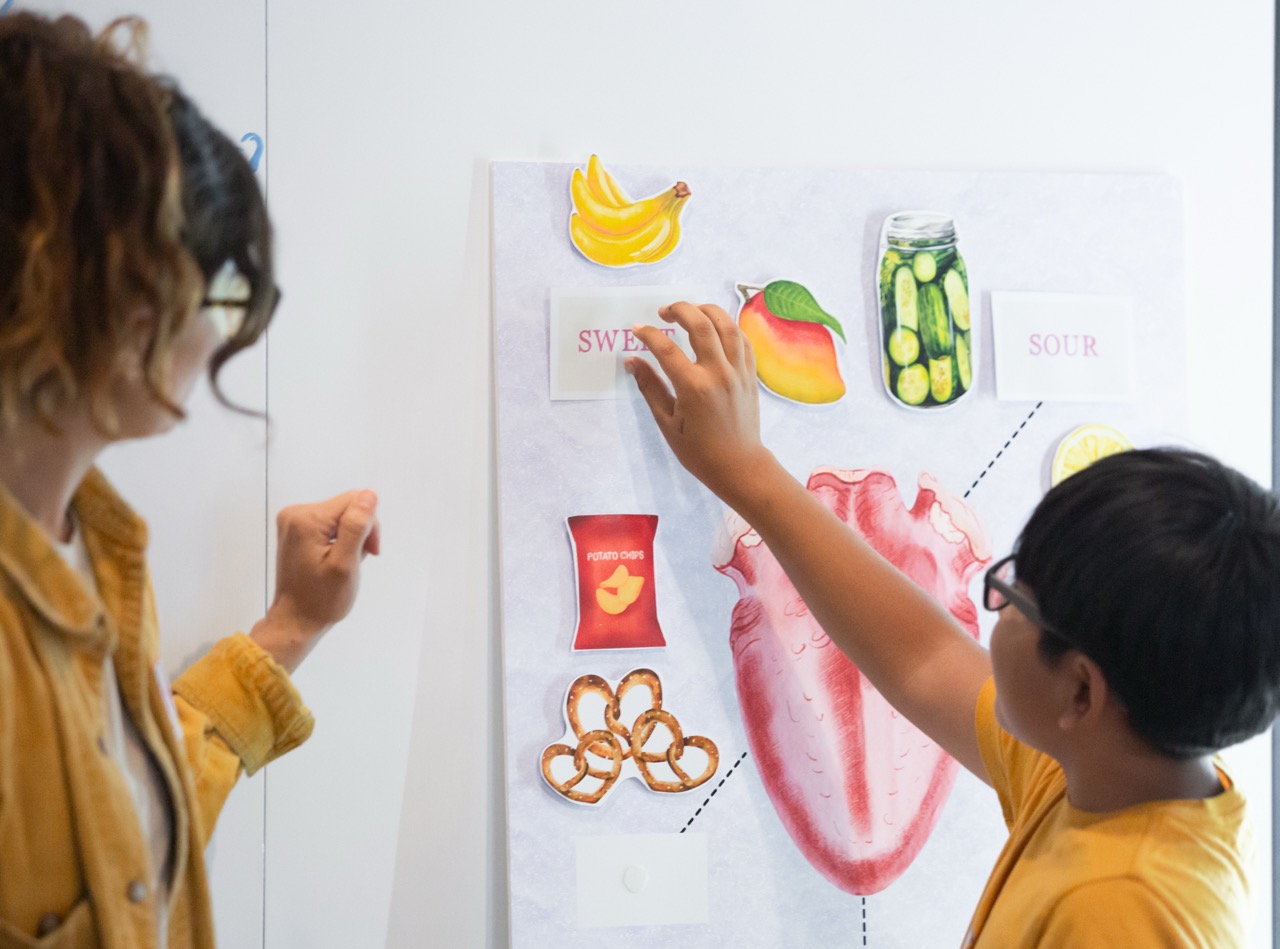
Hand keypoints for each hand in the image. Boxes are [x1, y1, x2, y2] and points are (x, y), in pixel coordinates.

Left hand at [250, 489, 380, 672]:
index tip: (368, 553)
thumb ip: (356, 527)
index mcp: (307, 519)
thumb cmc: (322, 599)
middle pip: (346, 506)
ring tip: (345, 563)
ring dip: (350, 537)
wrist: (295, 620)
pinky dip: (338, 539)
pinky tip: (334, 559)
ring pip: (339, 515)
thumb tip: (368, 495)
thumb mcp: (345, 564)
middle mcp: (295, 513)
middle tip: (357, 561)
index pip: (355, 501)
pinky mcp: (294, 529)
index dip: (369, 525)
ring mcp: (292, 521)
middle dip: (359, 531)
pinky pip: (328, 523)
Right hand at [626, 302, 772, 505]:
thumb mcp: (667, 421)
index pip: (666, 348)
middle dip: (680, 310)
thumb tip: (632, 361)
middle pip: (700, 324)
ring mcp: (738, 371)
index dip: (648, 334)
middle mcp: (718, 373)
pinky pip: (742, 339)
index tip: (637, 329)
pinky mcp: (751, 374)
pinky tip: (715, 328)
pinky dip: (728, 327)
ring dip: (706, 311)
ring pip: (726, 325)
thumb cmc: (698, 450)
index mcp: (694, 387)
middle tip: (664, 312)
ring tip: (690, 311)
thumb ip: (650, 387)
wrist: (738, 465)